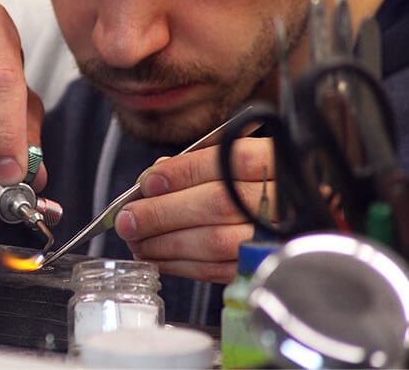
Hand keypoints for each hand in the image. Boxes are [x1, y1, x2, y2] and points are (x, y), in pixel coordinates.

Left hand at [114, 137, 274, 283]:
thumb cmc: (261, 183)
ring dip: (166, 244)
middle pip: (217, 204)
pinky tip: (159, 258)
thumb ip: (200, 163)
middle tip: (128, 220)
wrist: (301, 219)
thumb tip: (154, 180)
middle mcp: (282, 198)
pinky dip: (182, 266)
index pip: (225, 162)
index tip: (146, 183)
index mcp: (275, 160)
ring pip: (216, 241)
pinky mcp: (265, 267)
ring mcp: (277, 236)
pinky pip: (221, 270)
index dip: (180, 174)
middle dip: (162, 213)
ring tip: (136, 241)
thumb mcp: (239, 159)